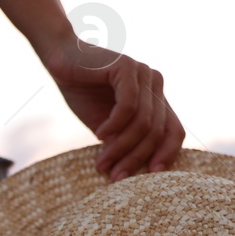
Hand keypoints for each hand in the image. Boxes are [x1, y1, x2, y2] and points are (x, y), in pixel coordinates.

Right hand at [39, 33, 185, 179]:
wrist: (59, 59)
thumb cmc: (82, 91)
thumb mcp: (106, 126)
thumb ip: (123, 142)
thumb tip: (133, 172)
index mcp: (156, 98)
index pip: (174, 131)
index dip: (167, 155)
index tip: (150, 176)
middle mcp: (156, 84)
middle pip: (157, 131)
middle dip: (136, 157)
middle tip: (116, 176)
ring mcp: (145, 74)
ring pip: (143, 122)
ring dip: (122, 146)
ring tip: (103, 162)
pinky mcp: (128, 67)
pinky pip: (128, 106)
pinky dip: (114, 124)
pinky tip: (100, 134)